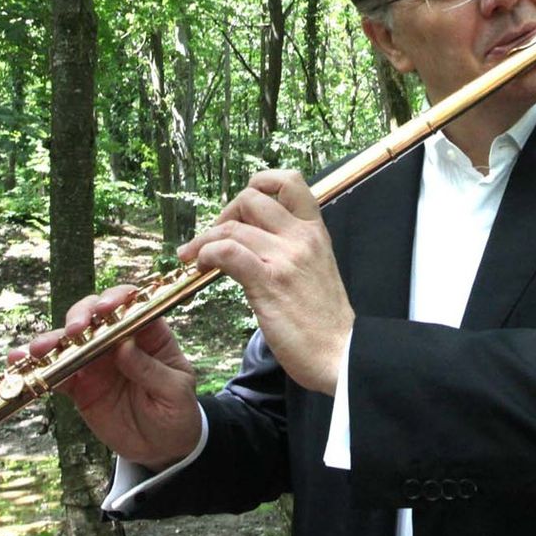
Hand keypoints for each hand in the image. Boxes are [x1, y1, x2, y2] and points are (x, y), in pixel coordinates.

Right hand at [12, 285, 200, 468]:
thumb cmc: (177, 412)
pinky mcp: (79, 385)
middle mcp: (118, 340)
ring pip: (69, 341)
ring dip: (51, 341)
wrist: (163, 447)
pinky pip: (55, 373)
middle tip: (74, 332)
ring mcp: (95, 361)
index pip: (132, 304)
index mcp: (149, 333)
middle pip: (94, 315)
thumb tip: (125, 347)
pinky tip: (18, 364)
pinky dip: (37, 368)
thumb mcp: (175, 391)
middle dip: (80, 317)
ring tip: (37, 349)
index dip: (116, 299)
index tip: (105, 308)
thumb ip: (150, 370)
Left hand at [180, 170, 354, 394]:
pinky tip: (201, 267)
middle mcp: (301, 237)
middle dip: (224, 214)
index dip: (259, 184)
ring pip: (232, 226)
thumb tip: (258, 238)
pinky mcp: (268, 282)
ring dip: (204, 239)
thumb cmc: (326, 320)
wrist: (341, 353)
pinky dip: (206, 253)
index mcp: (315, 231)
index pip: (289, 181)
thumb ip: (293, 248)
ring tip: (194, 257)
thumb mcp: (318, 268)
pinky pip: (227, 251)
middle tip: (215, 237)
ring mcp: (285, 258)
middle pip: (251, 198)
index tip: (242, 209)